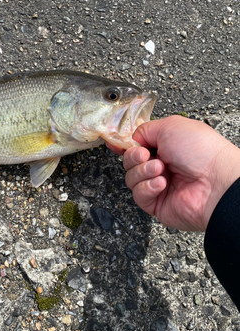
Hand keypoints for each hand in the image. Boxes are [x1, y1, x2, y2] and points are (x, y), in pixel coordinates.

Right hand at [116, 116, 239, 230]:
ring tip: (160, 169)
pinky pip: (138, 195)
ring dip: (142, 171)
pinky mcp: (157, 204)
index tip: (113, 144)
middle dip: (134, 157)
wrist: (216, 182)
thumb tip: (132, 139)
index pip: (137, 145)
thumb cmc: (201, 151)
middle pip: (130, 161)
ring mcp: (159, 185)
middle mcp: (162, 165)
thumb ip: (145, 129)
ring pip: (131, 178)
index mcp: (166, 146)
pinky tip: (162, 184)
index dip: (124, 145)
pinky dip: (147, 187)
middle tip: (146, 155)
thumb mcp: (170, 126)